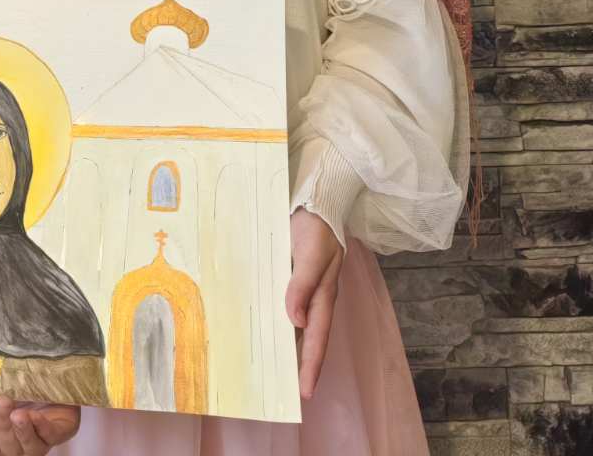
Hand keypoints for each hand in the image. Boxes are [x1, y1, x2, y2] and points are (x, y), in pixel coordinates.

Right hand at [0, 396, 79, 455]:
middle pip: (7, 450)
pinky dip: (42, 427)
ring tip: (17, 412)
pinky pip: (51, 437)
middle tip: (0, 401)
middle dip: (2, 426)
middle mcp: (17, 443)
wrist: (27, 354)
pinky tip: (34, 415)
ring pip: (29, 450)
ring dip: (21, 430)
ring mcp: (40, 438)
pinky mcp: (61, 429)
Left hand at [285, 207, 343, 399]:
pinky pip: (289, 306)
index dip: (311, 365)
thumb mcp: (312, 254)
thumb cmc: (317, 226)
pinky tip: (268, 328)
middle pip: (310, 338)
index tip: (305, 392)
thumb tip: (295, 320)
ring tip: (277, 370)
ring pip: (299, 325)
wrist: (318, 200)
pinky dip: (281, 322)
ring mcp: (306, 288)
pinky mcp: (295, 277)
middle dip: (302, 365)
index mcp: (324, 296)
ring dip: (291, 347)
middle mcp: (316, 297)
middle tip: (289, 392)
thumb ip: (303, 285)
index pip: (317, 338)